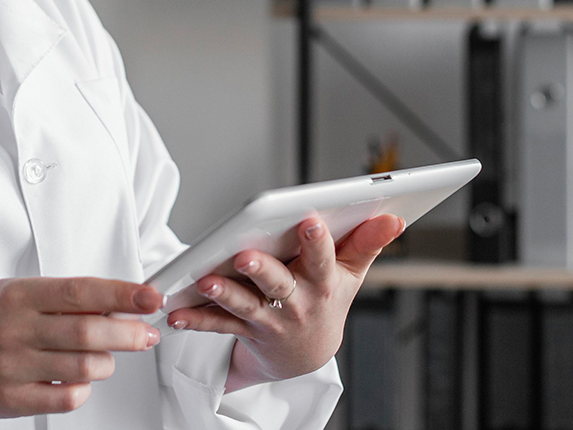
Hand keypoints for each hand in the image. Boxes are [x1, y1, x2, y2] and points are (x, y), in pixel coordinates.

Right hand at [0, 277, 163, 427]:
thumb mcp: (12, 294)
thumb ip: (58, 297)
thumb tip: (114, 302)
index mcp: (19, 295)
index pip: (80, 291)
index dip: (121, 293)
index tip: (149, 296)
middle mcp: (15, 329)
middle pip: (88, 331)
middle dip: (128, 333)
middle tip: (147, 334)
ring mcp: (13, 366)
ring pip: (84, 367)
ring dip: (107, 363)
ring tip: (105, 357)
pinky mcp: (12, 399)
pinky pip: (67, 397)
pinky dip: (83, 389)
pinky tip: (78, 380)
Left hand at [165, 213, 404, 391]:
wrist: (307, 354)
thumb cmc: (327, 299)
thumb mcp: (352, 274)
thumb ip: (368, 243)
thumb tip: (394, 218)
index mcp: (323, 283)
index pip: (322, 259)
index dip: (317, 242)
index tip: (310, 221)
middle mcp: (296, 303)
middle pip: (279, 283)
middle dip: (262, 269)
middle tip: (245, 255)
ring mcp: (269, 319)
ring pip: (245, 305)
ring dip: (224, 295)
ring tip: (206, 282)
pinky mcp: (244, 330)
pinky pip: (219, 325)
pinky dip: (197, 319)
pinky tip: (177, 314)